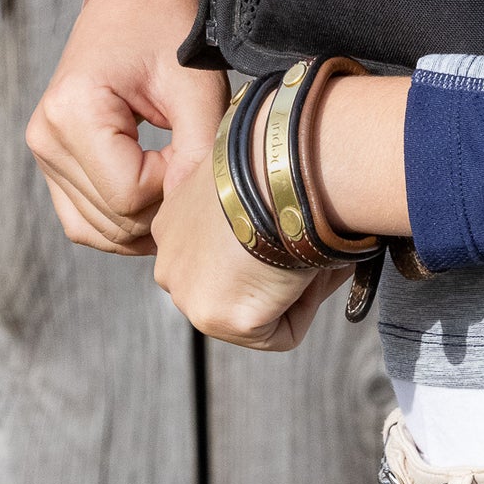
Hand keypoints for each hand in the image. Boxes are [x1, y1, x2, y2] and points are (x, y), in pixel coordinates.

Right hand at [27, 0, 227, 254]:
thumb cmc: (170, 30)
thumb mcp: (196, 86)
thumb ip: (198, 151)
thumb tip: (188, 214)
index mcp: (75, 109)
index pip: (129, 195)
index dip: (174, 186)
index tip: (197, 146)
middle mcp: (47, 134)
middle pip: (111, 218)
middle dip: (161, 206)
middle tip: (194, 166)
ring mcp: (44, 149)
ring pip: (94, 228)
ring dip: (142, 221)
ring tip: (178, 181)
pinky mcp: (52, 158)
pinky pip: (82, 218)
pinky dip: (119, 221)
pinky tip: (156, 197)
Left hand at [150, 149, 347, 347]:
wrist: (277, 163)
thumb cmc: (274, 152)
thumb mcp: (246, 168)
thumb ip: (246, 194)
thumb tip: (287, 209)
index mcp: (172, 222)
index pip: (215, 251)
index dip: (261, 243)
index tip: (293, 228)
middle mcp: (169, 262)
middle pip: (231, 285)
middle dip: (268, 274)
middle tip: (311, 247)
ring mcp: (190, 295)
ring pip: (255, 311)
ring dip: (289, 289)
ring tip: (314, 251)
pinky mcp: (222, 319)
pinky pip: (279, 331)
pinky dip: (305, 304)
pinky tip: (313, 267)